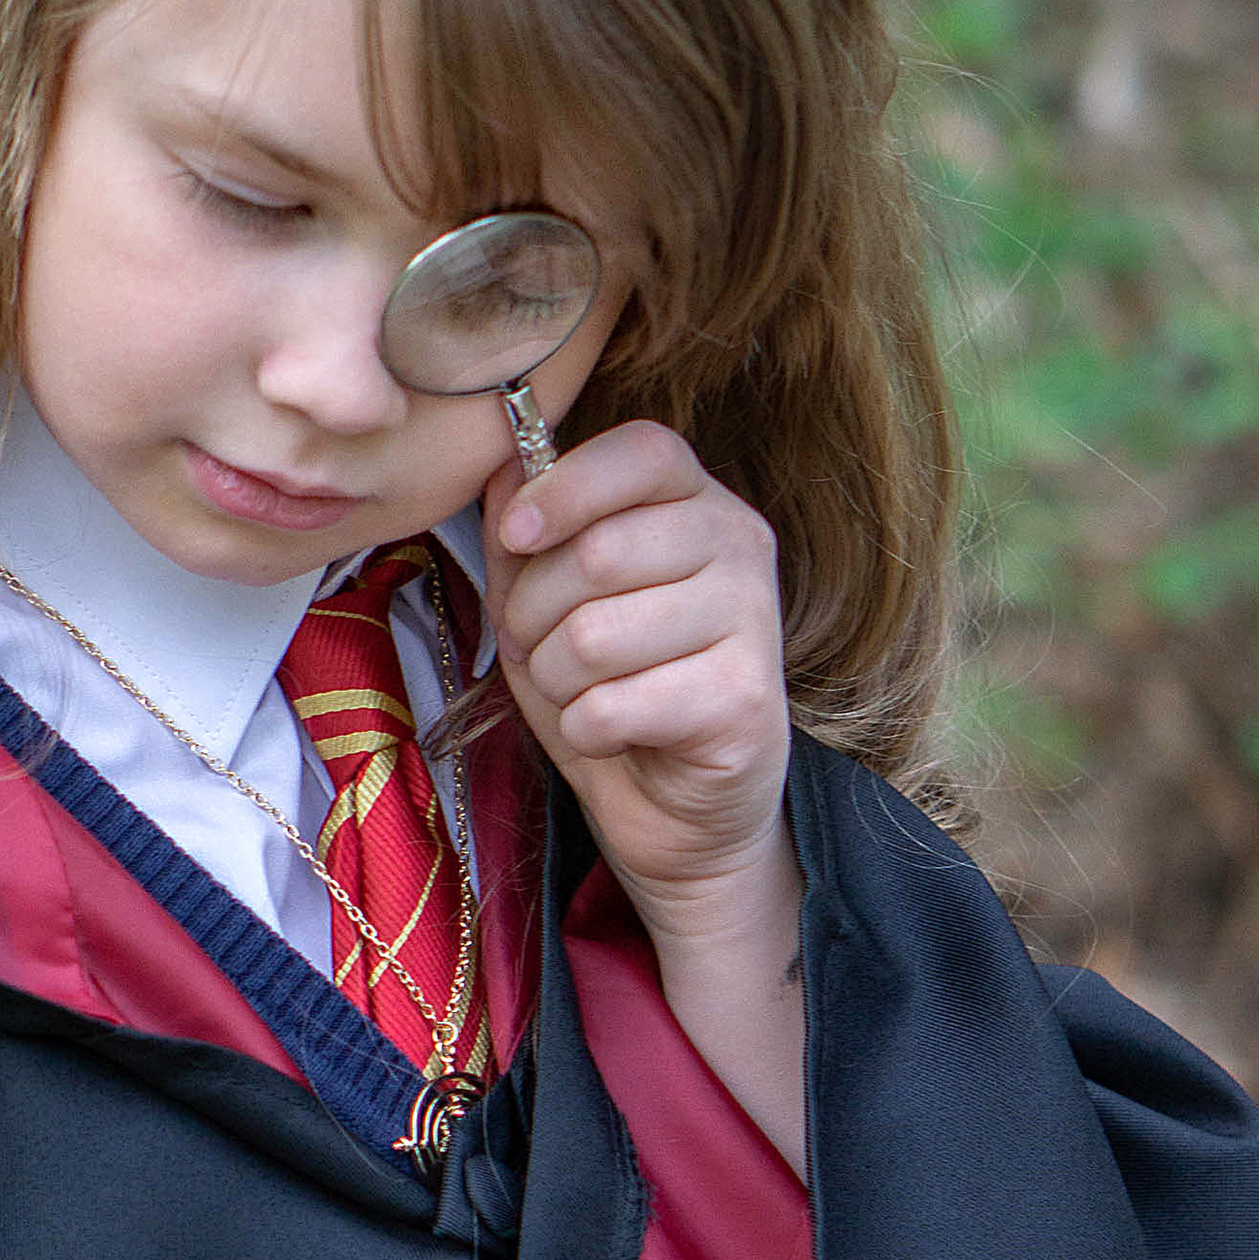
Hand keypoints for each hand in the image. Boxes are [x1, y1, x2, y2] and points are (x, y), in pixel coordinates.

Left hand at [484, 426, 791, 930]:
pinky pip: (614, 704)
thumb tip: (505, 471)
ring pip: (594, 636)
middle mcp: (740, 547)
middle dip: (532, 615)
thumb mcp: (549, 603)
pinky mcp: (745, 701)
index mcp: (698, 502)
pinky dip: (586, 730)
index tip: (516, 537)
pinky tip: (614, 733)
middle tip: (540, 650)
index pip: (641, 452)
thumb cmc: (613, 688)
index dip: (563, 488)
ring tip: (582, 694)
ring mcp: (753, 622)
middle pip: (598, 553)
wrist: (678, 807)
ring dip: (556, 680)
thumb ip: (528, 536)